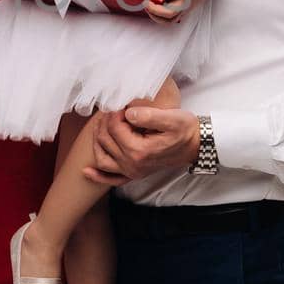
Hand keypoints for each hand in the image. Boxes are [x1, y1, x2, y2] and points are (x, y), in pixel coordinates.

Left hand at [84, 107, 200, 186]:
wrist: (196, 145)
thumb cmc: (185, 130)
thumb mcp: (172, 118)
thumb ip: (148, 115)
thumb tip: (127, 113)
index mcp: (140, 151)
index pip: (114, 128)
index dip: (114, 112)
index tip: (122, 104)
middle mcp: (133, 164)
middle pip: (105, 140)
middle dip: (105, 122)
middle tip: (113, 109)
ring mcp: (132, 171)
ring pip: (102, 157)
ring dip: (97, 141)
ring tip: (102, 124)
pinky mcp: (134, 174)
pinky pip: (111, 179)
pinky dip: (97, 176)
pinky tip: (87, 171)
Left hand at [143, 0, 213, 22]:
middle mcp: (186, 2)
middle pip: (170, 11)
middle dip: (155, 8)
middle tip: (145, 1)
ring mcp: (183, 9)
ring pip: (169, 19)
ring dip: (155, 15)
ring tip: (146, 6)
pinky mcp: (181, 12)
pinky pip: (169, 20)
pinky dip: (158, 18)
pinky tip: (150, 10)